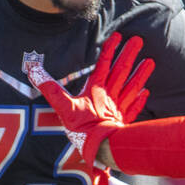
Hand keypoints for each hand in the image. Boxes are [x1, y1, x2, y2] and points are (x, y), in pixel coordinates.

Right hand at [26, 33, 154, 181]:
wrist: (101, 148)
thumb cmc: (83, 128)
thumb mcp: (63, 107)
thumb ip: (51, 89)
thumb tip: (33, 70)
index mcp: (95, 91)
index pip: (104, 65)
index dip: (110, 50)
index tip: (119, 35)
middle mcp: (109, 97)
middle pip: (121, 72)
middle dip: (128, 55)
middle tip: (139, 40)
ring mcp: (118, 109)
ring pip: (132, 87)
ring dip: (140, 74)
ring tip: (150, 61)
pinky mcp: (123, 122)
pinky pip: (134, 108)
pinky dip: (140, 100)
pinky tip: (146, 92)